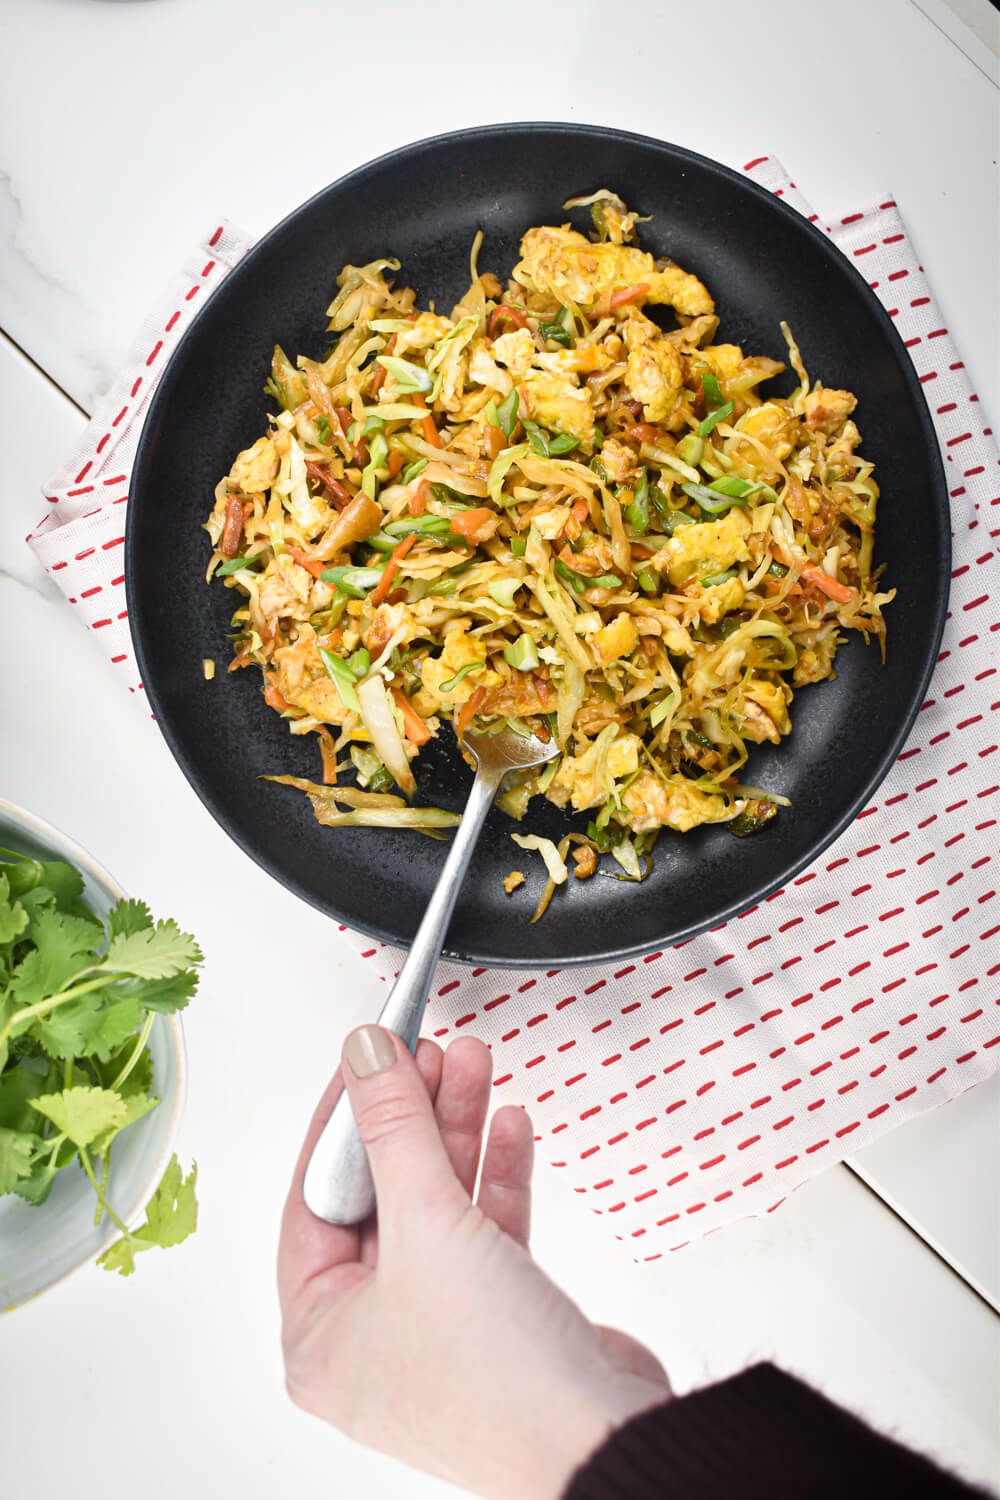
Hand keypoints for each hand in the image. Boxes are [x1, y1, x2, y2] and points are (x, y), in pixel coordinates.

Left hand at [278, 1026, 670, 1499]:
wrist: (604, 1442)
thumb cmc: (499, 1383)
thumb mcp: (427, 1228)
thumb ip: (396, 1129)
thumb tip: (366, 1055)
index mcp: (319, 1337)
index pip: (315, 1198)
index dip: (344, 1117)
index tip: (367, 1055)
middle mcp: (371, 1338)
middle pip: (380, 1195)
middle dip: (411, 1116)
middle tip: (429, 1051)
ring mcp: (438, 1330)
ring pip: (436, 1205)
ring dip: (457, 1133)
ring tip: (473, 1063)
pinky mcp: (500, 1323)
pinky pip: (484, 1231)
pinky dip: (496, 1176)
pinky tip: (508, 1126)